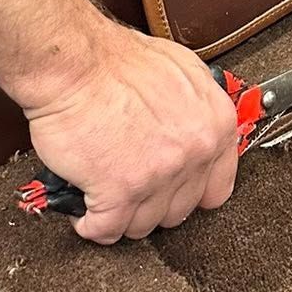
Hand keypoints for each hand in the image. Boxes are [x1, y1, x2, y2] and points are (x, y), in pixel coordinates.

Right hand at [21, 24, 239, 243]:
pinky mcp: (119, 193)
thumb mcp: (182, 71)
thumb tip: (195, 127)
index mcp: (214, 125)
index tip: (172, 192)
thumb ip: (197, 108)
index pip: (217, 189)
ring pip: (144, 226)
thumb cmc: (117, 61)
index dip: (189, 192)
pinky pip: (106, 230)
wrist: (74, 63)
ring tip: (105, 198)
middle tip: (131, 188)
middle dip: (152, 203)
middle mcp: (194, 154)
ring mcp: (158, 177)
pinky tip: (85, 211)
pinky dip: (92, 226)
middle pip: (178, 211)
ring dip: (122, 216)